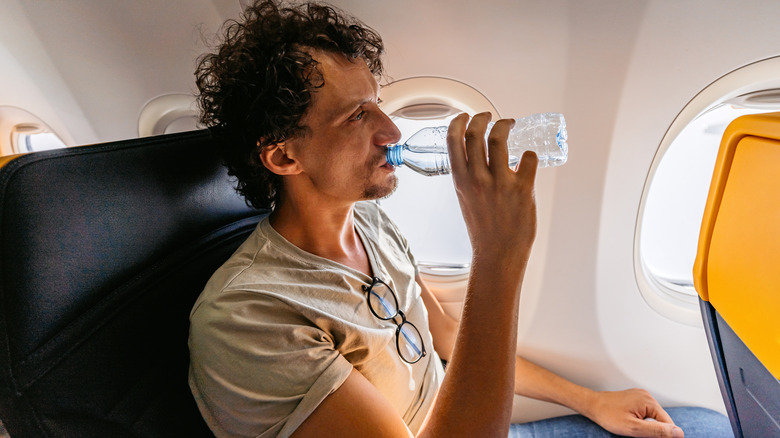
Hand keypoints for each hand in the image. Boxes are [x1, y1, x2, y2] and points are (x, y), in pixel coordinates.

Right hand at [446, 113, 537, 268]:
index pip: (453, 140)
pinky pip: (528, 158)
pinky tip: (528, 159)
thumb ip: (470, 178)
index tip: (465, 116)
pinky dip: (530, 154)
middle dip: (483, 117)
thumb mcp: (466, 199)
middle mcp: (478, 178)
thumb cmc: (483, 229)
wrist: (498, 254)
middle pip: (476, 133)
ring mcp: (500, 183)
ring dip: (505, 125)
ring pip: (500, 138)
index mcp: (460, 180)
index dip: (459, 122)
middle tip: (490, 116)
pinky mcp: (523, 189)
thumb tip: (479, 160)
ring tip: (510, 123)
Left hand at [586, 389, 683, 437]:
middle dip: (653, 430)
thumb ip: (656, 431)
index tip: (646, 435)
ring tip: (632, 426)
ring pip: (653, 417)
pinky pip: (645, 412)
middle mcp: (646, 396)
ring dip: (647, 425)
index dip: (662, 435)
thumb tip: (678, 433)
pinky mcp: (635, 398)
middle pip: (661, 419)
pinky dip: (641, 420)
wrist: (592, 405)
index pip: (668, 423)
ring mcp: (640, 396)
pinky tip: (630, 422)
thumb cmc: (608, 415)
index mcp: (649, 401)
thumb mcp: (633, 428)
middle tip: (637, 432)